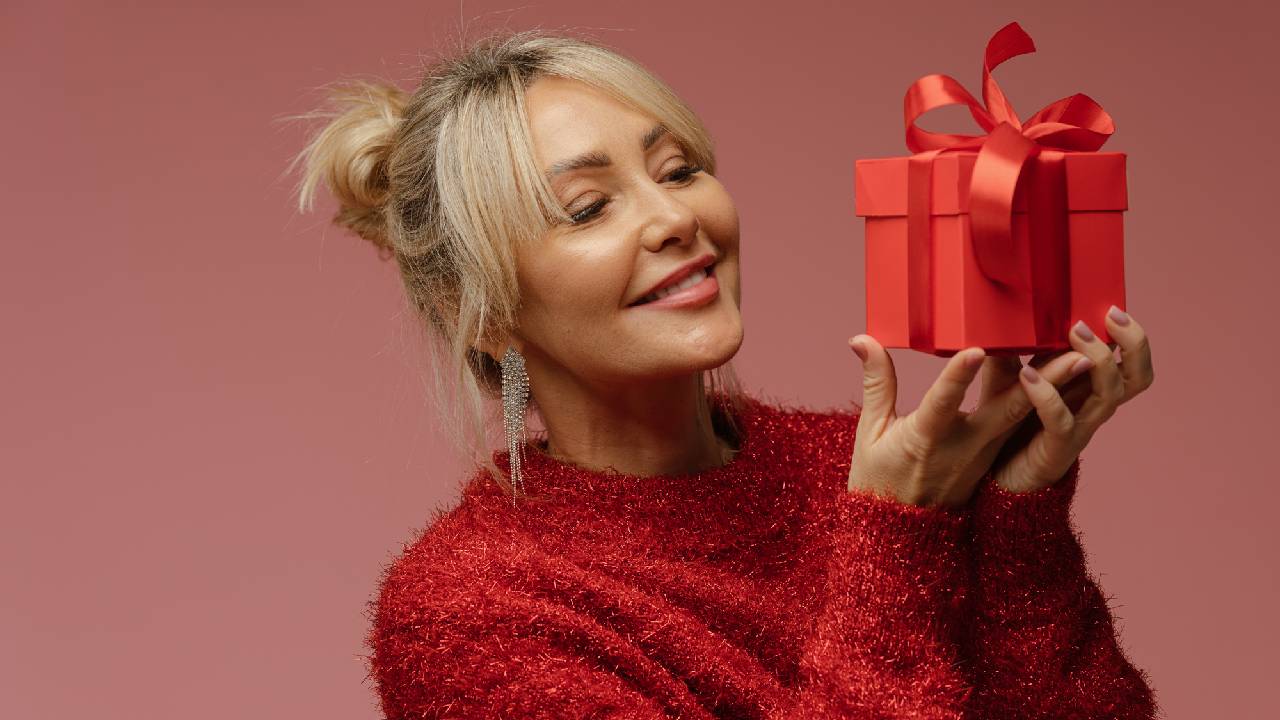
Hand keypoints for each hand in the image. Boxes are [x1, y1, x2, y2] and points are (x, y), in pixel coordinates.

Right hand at [846, 334, 1094, 507]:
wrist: (902, 535)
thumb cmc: (879, 479)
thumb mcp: (870, 432)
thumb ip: (876, 382)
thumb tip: (861, 339)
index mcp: (925, 439)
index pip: (941, 402)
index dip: (957, 377)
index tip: (974, 350)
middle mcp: (962, 448)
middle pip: (1007, 411)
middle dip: (1045, 382)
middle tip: (1078, 353)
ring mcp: (983, 456)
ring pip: (1022, 417)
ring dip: (1055, 389)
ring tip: (1086, 358)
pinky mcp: (994, 459)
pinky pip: (1020, 427)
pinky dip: (1042, 403)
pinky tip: (1064, 380)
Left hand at [978, 307, 1154, 493]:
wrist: (999, 479)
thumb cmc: (1009, 426)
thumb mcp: (1008, 380)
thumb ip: (1010, 353)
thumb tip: (999, 315)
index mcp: (1088, 388)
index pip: (1128, 362)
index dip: (1132, 337)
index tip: (1113, 306)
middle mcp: (1092, 407)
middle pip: (1136, 377)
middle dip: (1132, 344)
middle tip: (1109, 315)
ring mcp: (1079, 428)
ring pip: (1108, 394)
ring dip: (1096, 359)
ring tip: (1074, 332)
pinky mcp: (1057, 449)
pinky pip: (1061, 420)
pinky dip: (1048, 394)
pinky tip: (1028, 375)